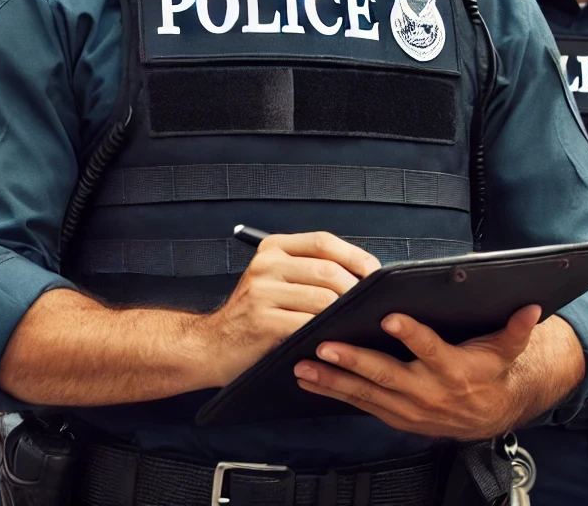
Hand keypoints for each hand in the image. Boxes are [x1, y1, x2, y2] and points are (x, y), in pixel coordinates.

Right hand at [197, 231, 380, 386]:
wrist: (211, 345)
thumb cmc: (255, 314)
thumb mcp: (275, 280)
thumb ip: (309, 270)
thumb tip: (363, 275)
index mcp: (273, 248)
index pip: (323, 241)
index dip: (355, 256)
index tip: (376, 274)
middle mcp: (266, 264)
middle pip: (327, 270)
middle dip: (356, 290)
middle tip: (371, 308)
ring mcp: (262, 292)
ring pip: (323, 299)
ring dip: (345, 315)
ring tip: (356, 325)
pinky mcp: (262, 322)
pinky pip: (308, 325)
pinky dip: (327, 333)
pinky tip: (335, 340)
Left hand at [292, 304, 542, 440]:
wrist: (490, 415)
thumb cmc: (491, 371)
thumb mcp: (507, 348)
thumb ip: (516, 328)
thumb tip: (531, 307)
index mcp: (455, 370)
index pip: (431, 349)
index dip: (412, 335)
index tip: (390, 317)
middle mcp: (429, 392)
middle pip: (387, 375)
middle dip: (354, 360)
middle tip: (326, 346)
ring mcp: (409, 409)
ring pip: (366, 394)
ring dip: (333, 381)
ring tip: (304, 366)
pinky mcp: (395, 416)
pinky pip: (361, 405)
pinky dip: (335, 393)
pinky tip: (311, 381)